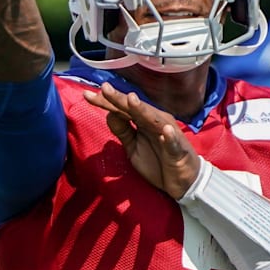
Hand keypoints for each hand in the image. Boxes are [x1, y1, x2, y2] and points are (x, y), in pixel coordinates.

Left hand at [83, 82, 201, 198]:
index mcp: (143, 121)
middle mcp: (155, 122)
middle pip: (134, 109)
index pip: (121, 108)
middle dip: (119, 99)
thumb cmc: (158, 161)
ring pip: (153, 120)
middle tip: (104, 88)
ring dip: (143, 110)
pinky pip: (173, 143)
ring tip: (131, 100)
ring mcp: (168, 134)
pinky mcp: (178, 150)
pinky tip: (166, 130)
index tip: (87, 95)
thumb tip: (108, 113)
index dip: (105, 101)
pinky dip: (170, 136)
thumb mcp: (133, 147)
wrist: (183, 182)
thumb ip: (122, 130)